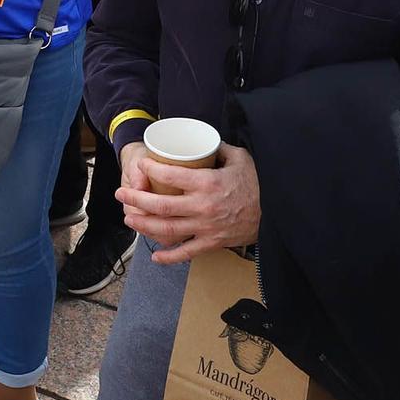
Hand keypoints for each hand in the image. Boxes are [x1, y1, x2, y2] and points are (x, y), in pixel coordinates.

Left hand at [117, 143, 259, 263]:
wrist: (278, 210)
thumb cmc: (259, 181)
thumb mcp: (239, 157)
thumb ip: (217, 149)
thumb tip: (202, 143)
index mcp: (207, 183)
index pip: (170, 176)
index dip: (151, 171)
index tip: (141, 166)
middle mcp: (203, 206)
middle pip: (161, 206)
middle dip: (137, 200)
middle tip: (122, 194)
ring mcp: (206, 227)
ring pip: (167, 229)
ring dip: (144, 225)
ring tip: (129, 218)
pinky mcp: (213, 243)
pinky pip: (187, 252)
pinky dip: (170, 257)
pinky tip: (155, 256)